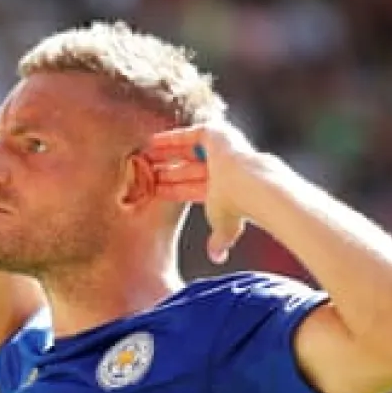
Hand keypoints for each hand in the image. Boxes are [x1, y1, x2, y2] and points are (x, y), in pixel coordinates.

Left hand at [144, 122, 257, 264]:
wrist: (248, 184)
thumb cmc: (235, 206)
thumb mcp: (223, 224)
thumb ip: (219, 239)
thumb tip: (218, 259)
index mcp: (219, 189)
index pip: (190, 188)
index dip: (171, 189)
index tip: (151, 190)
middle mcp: (221, 168)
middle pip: (186, 168)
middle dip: (165, 170)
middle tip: (143, 169)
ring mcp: (220, 149)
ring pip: (187, 151)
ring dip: (166, 152)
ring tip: (144, 153)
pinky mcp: (217, 133)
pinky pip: (190, 134)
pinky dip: (172, 137)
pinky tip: (154, 140)